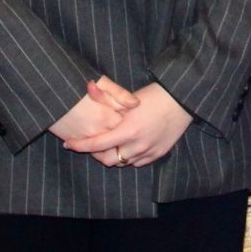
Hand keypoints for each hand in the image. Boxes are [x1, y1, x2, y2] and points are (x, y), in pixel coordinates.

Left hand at [63, 79, 192, 167]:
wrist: (182, 100)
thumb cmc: (155, 95)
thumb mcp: (129, 98)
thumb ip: (108, 100)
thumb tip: (88, 89)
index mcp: (128, 129)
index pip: (97, 144)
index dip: (80, 146)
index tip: (68, 144)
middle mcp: (138, 144)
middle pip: (108, 160)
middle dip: (96, 154)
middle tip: (91, 145)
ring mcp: (149, 151)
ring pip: (123, 163)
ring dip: (114, 155)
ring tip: (110, 145)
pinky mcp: (159, 153)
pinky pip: (138, 162)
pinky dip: (129, 157)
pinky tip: (128, 146)